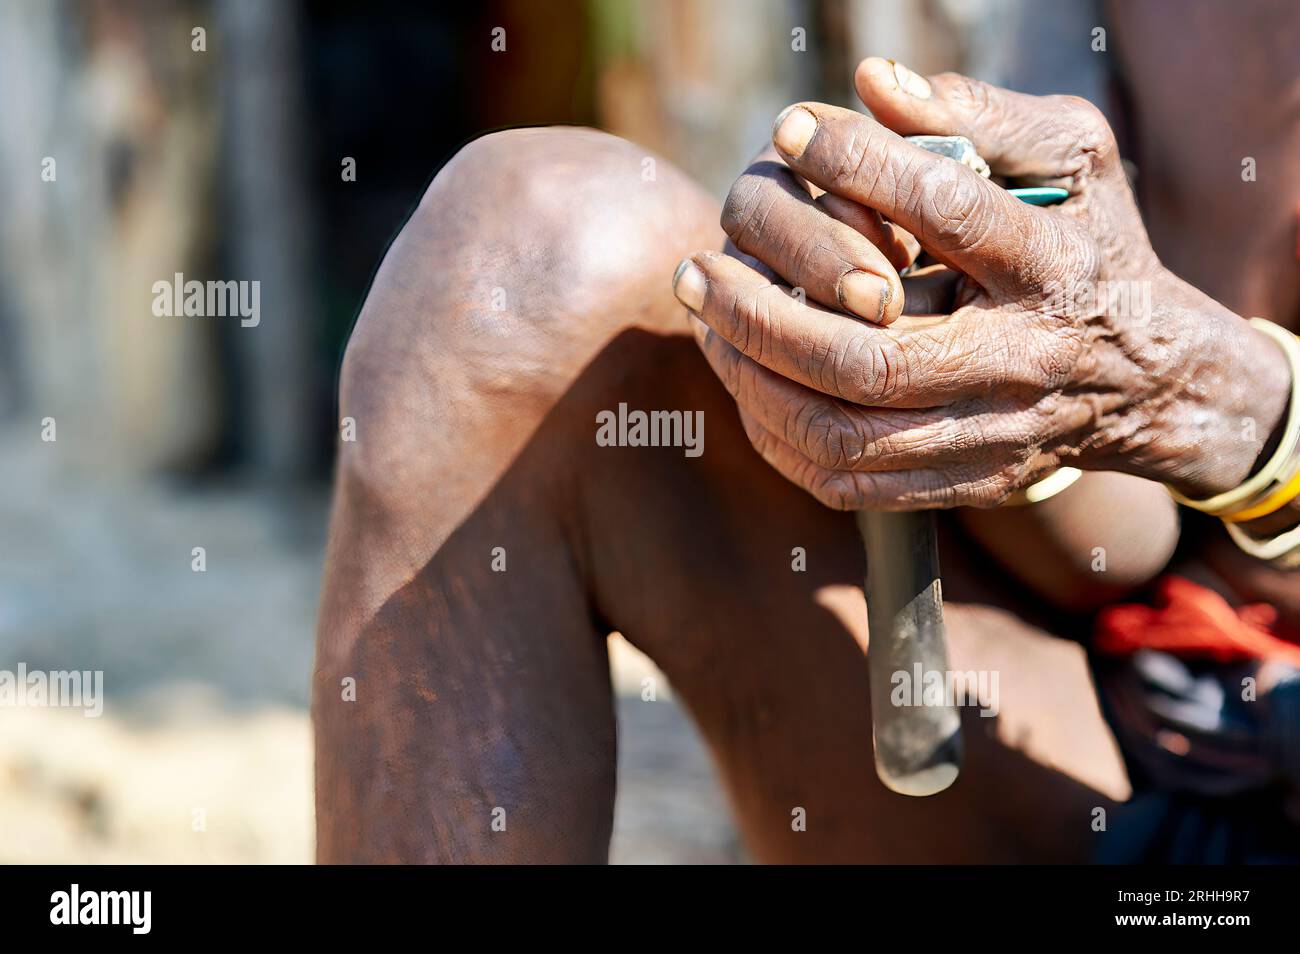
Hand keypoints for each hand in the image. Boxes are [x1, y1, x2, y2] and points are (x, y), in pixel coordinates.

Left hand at [674, 59, 1289, 509]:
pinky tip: (746, 381)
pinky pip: (846, 481)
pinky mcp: (963, 483)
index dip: (861, 166)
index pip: (949, 211)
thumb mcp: (1071, 164)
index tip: (790, 129)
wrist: (1148, 380)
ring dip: (756, 380)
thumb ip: (982, 118)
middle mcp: (1023, 362)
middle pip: (873, 358)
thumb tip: (872, 84)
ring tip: (708, 323)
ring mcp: (992, 437)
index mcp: (1055, 267)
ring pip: (845, 433)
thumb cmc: (1089, 248)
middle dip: (764, 313)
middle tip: (700, 268)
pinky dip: (778, 435)